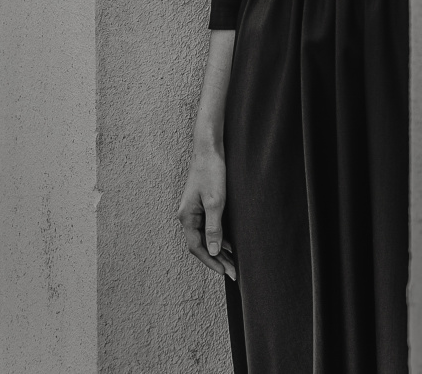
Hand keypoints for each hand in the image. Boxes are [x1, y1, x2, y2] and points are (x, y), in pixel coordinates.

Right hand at [177, 146, 236, 281]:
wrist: (209, 148)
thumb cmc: (212, 171)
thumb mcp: (216, 201)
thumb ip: (214, 228)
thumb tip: (214, 252)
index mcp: (187, 217)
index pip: (197, 248)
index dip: (212, 262)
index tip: (226, 273)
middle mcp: (188, 216)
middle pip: (201, 245)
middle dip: (217, 259)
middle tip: (233, 272)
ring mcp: (194, 210)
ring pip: (205, 236)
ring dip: (219, 249)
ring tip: (234, 262)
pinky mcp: (202, 204)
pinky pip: (209, 227)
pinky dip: (219, 237)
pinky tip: (231, 242)